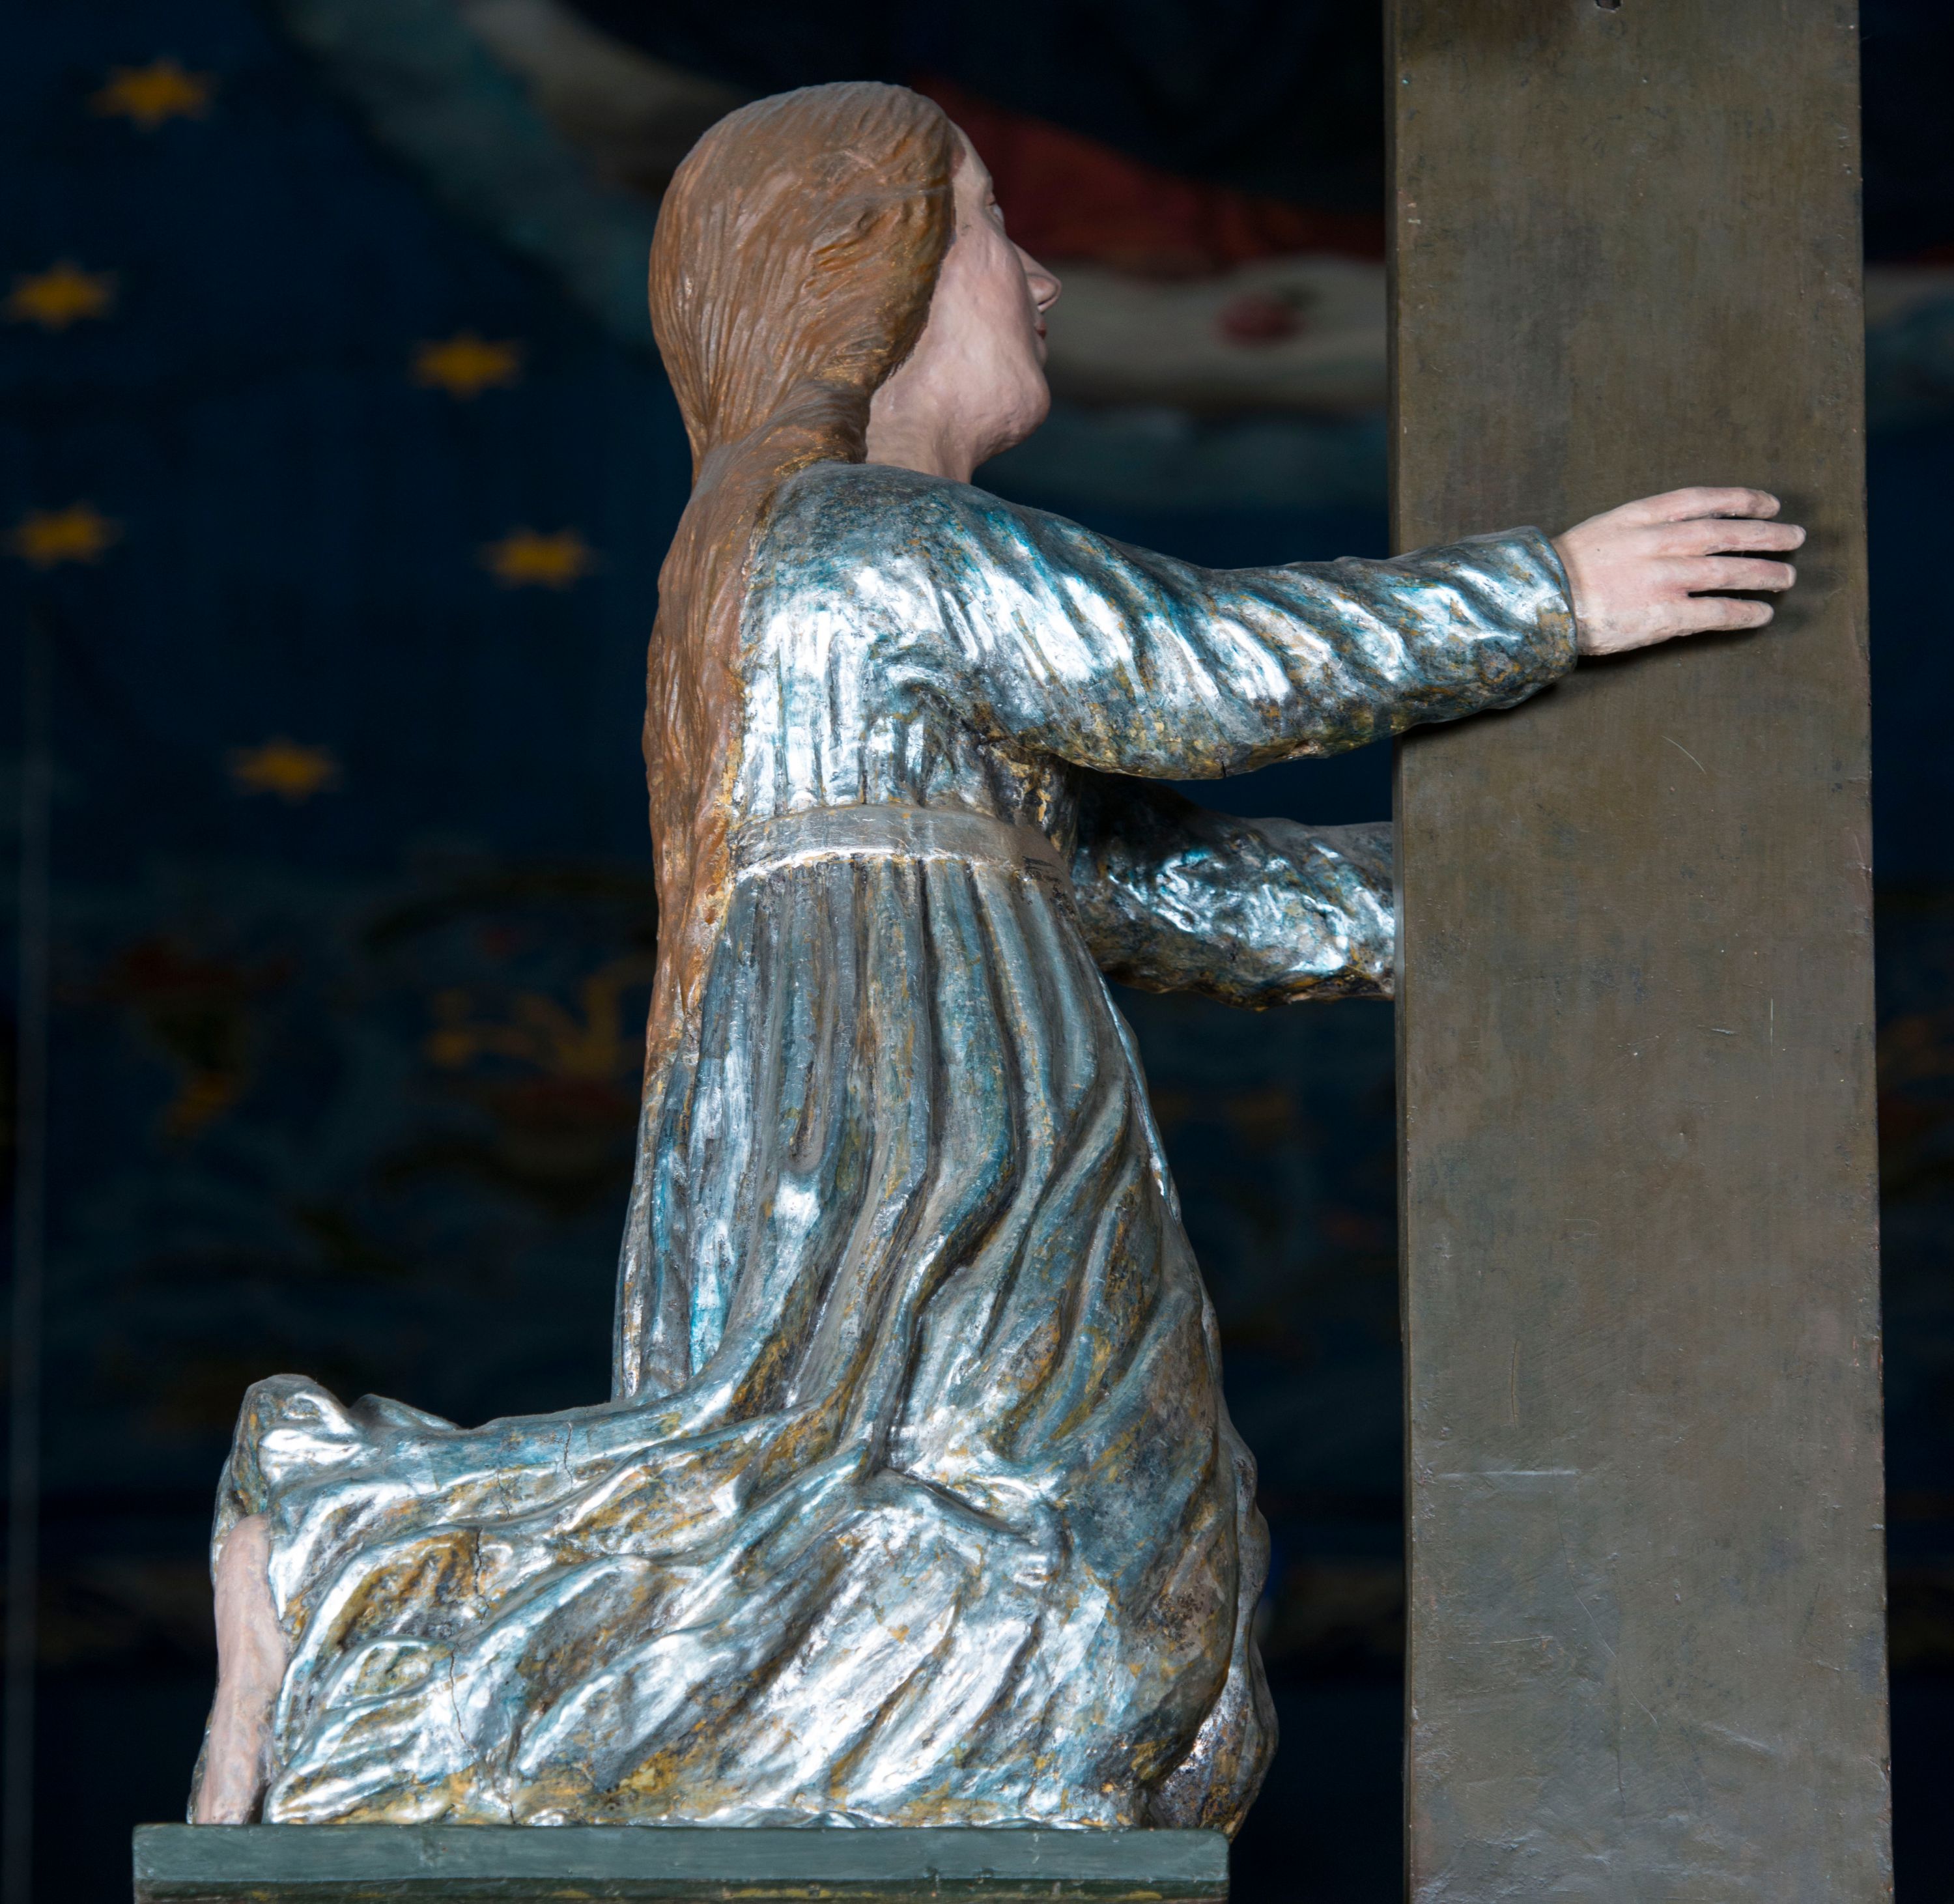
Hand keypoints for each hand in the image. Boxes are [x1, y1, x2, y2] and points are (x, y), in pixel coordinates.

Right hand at [1552, 487, 1803, 657]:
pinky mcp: (1664, 615)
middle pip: (1727, 533)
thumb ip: (1640, 529)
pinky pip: (1715, 613)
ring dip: (1764, 573)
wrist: (1539, 603)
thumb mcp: (1602, 530)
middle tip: (1794, 537)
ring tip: (1786, 577)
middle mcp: (1660, 543)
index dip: (1743, 500)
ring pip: (1729, 571)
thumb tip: (1675, 534)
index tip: (1769, 504)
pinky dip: (1743, 613)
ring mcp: (1664, 579)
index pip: (1706, 500)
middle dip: (1766, 534)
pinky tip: (1762, 614)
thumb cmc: (1562, 570)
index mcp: (1643, 517)